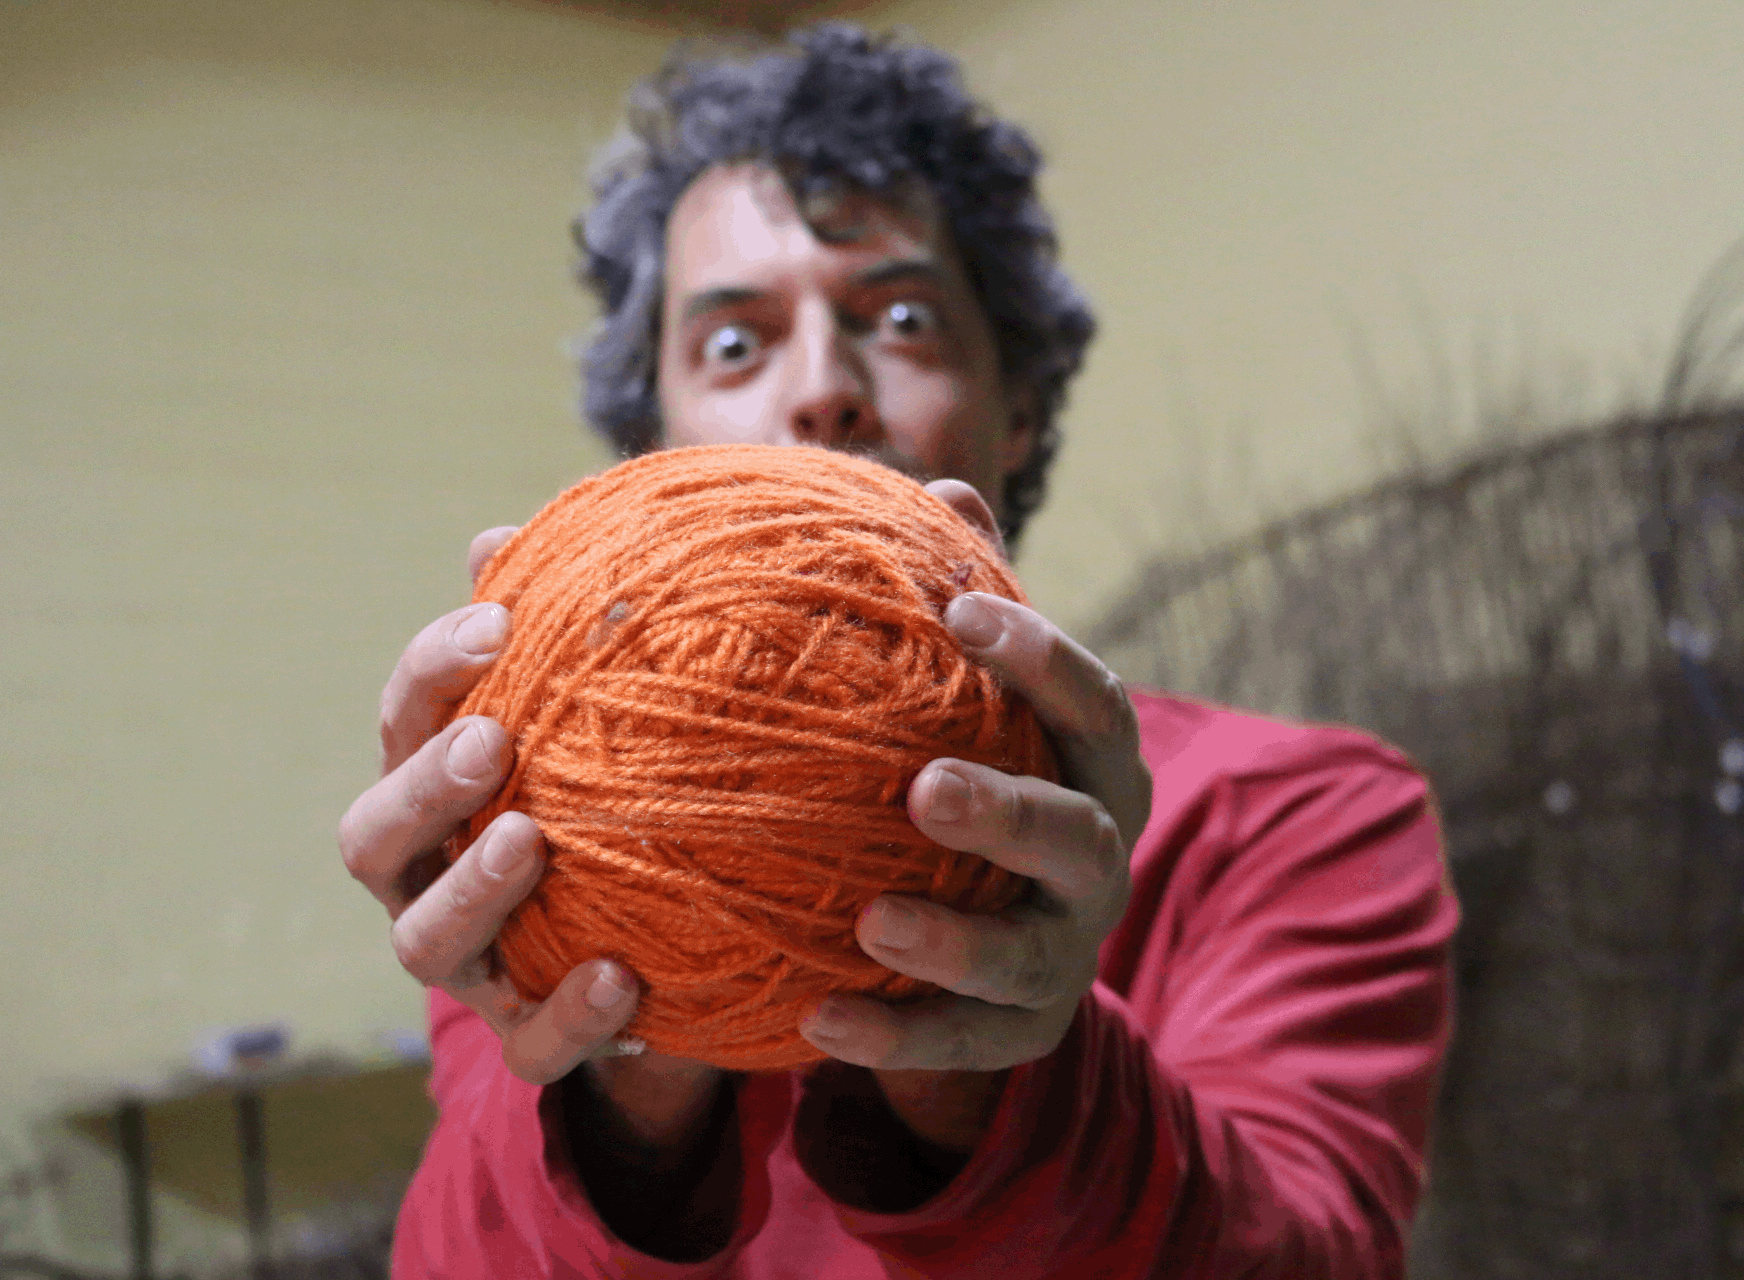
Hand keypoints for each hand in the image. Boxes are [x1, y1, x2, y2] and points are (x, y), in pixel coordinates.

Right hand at [338, 525, 722, 1131]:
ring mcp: (467, 964)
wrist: (660, 945)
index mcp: (431, 789)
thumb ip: (551, 639)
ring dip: (471, 889)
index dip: (435, 669)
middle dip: (422, 784)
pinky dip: (566, 1012)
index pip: (403, 721)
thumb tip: (503, 534)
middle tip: (490, 739)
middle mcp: (425, 877)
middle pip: (374, 836)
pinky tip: (622, 975)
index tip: (499, 619)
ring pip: (426, 943)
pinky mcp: (524, 1034)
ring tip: (529, 838)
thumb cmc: (602, 795)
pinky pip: (529, 1042)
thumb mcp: (586, 717)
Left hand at [796, 481, 1152, 1151]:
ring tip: (873, 921)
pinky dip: (895, 1038)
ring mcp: (1065, 951)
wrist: (1007, 938)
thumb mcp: (986, 703)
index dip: (1040, 656)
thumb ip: (971, 603)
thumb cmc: (988, 777)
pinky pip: (959, 1042)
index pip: (1091, 701)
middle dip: (1010, 811)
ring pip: (1028, 953)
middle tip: (923, 790)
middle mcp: (1098, 856)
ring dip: (954, 940)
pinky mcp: (1019, 1030)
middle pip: (1075, 831)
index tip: (963, 612)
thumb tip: (943, 484)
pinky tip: (818, 1022)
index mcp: (1093, 764)